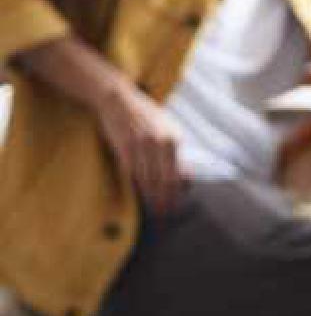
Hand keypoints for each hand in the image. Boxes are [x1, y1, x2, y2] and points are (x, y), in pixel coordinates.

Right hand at [97, 81, 185, 213]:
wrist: (119, 100)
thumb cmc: (146, 117)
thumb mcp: (169, 131)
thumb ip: (176, 153)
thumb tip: (185, 178)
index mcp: (173, 140)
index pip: (177, 175)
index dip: (176, 194)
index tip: (176, 207)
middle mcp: (159, 143)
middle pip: (163, 181)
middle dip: (165, 200)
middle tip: (165, 215)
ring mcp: (140, 146)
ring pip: (146, 180)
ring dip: (150, 197)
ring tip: (154, 210)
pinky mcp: (123, 148)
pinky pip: (131, 173)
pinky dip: (136, 186)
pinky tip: (139, 196)